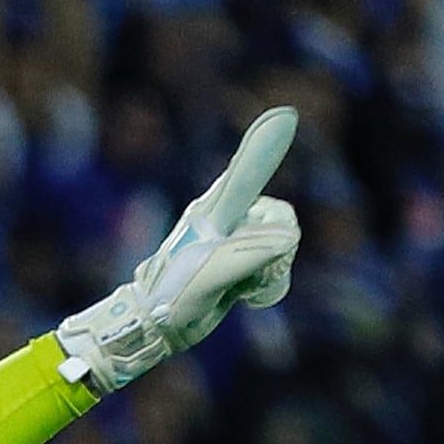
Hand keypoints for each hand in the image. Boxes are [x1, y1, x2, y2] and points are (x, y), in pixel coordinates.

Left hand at [55, 106, 298, 392]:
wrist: (155, 327)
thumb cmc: (172, 295)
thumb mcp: (208, 271)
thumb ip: (249, 251)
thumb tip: (288, 238)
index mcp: (215, 209)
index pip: (246, 176)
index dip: (264, 148)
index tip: (285, 115)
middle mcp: (229, 218)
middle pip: (281, 217)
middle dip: (276, 249)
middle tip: (245, 275)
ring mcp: (238, 240)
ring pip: (284, 244)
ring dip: (272, 271)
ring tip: (239, 289)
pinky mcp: (244, 263)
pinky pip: (278, 265)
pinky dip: (269, 285)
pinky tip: (244, 296)